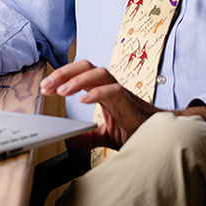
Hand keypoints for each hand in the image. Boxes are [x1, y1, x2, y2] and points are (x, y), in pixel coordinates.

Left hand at [40, 60, 205, 150]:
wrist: (159, 137)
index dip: (62, 76)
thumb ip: (88, 135)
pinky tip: (84, 99)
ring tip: (62, 91)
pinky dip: (97, 93)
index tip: (45, 87)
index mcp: (103, 90)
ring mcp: (121, 93)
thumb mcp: (106, 135)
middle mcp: (111, 87)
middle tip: (47, 86)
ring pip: (99, 73)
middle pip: (86, 66)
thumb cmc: (136, 130)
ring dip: (77, 80)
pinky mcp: (129, 103)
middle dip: (64, 73)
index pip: (80, 73)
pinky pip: (113, 91)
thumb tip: (70, 139)